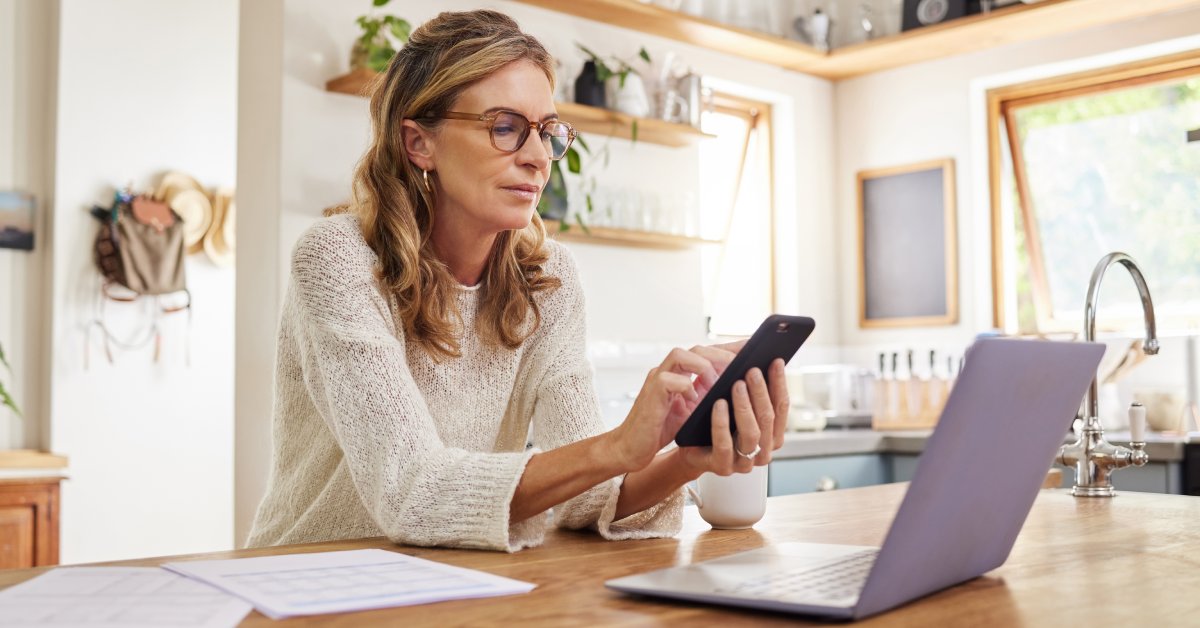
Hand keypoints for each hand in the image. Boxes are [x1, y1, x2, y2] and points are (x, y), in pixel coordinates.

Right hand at [606, 344, 736, 471]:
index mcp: (680, 372)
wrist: (632, 447)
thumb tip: (738, 388)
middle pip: (697, 348)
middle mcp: (668, 370)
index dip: (730, 348)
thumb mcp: (692, 409)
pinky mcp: (650, 393)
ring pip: (681, 355)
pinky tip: (695, 400)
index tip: (753, 348)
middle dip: (722, 355)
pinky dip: (685, 387)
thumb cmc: (662, 428)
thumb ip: (707, 395)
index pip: (708, 352)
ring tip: (718, 383)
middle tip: (741, 366)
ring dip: (704, 367)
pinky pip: (669, 380)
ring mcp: (657, 379)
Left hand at [677, 357, 789, 475]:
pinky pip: (724, 444)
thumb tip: (755, 351)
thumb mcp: (732, 401)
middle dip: (761, 392)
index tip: (775, 361)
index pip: (781, 407)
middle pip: (768, 419)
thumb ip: (748, 384)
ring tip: (737, 384)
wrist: (687, 447)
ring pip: (752, 433)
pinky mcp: (722, 467)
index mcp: (771, 435)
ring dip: (745, 406)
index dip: (780, 383)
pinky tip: (718, 404)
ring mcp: (744, 463)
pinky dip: (722, 422)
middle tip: (752, 370)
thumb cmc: (712, 420)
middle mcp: (762, 451)